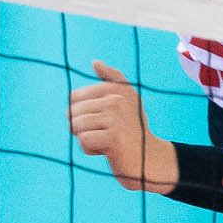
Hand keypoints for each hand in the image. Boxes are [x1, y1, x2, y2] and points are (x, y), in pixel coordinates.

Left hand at [70, 60, 174, 193]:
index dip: (81, 113)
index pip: (74, 97)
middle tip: (105, 134)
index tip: (102, 120)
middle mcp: (117, 98)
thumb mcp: (125, 100)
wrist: (149, 160)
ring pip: (76, 126)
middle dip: (82, 128)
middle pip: (73, 112)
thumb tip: (95, 62)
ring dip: (87, 139)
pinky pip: (84, 141)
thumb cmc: (133, 130)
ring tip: (107, 141)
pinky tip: (108, 151)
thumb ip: (111, 79)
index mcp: (117, 88)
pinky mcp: (113, 137)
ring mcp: (115, 117)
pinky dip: (91, 150)